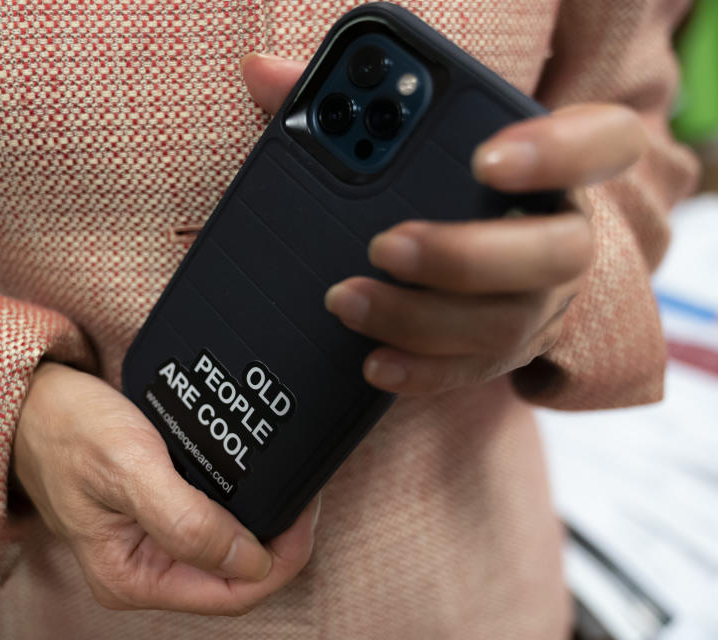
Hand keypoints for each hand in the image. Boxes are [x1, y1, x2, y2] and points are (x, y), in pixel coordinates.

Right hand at [13, 362, 320, 614]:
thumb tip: (249, 559)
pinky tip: (257, 476)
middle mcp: (145, 569)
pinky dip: (241, 501)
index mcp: (132, 578)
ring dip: (262, 520)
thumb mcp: (128, 470)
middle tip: (303, 491)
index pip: (231, 594)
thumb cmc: (68, 431)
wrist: (35, 399)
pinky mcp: (159, 514)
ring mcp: (152, 543)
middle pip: (236, 576)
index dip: (279, 560)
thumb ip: (185, 520)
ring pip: (229, 548)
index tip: (302, 513)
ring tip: (288, 481)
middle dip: (278, 540)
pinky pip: (213, 520)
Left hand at [241, 53, 647, 394]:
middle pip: (553, 252)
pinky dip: (422, 371)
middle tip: (385, 245)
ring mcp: (542, 303)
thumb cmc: (437, 184)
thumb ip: (342, 103)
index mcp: (554, 166)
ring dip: (421, 318)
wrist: (478, 259)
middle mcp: (562, 236)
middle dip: (464, 255)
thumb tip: (263, 74)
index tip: (485, 157)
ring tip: (346, 301)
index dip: (558, 150)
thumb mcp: (407, 138)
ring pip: (506, 323)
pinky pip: (475, 372)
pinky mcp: (507, 350)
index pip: (602, 143)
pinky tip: (373, 362)